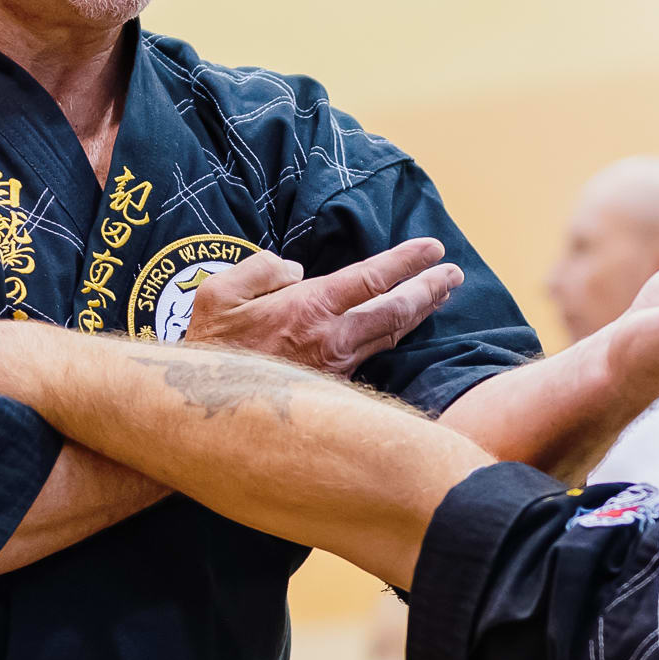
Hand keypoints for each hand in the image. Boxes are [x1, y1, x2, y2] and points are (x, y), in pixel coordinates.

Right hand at [179, 239, 466, 377]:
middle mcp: (331, 340)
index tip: (433, 248)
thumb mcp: (219, 293)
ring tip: (441, 295)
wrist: (204, 410)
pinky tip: (402, 329)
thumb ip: (263, 269)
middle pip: (394, 311)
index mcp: (308, 309)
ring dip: (419, 313)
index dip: (406, 262)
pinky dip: (393, 337)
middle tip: (453, 273)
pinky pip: (372, 356)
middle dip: (428, 289)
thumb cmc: (211, 348)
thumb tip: (297, 271)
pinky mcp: (333, 388)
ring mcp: (335, 367)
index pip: (371, 280)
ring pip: (388, 336)